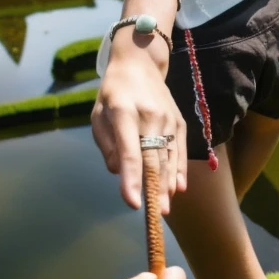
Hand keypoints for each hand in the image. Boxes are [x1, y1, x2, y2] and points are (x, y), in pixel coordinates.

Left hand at [91, 53, 187, 213]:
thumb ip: (106, 144)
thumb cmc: (113, 93)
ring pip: (169, 156)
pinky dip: (179, 169)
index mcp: (123, 112)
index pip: (129, 151)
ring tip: (165, 207)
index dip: (131, 179)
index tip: (131, 202)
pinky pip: (179, 149)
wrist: (139, 63)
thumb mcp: (98, 114)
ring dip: (168, 184)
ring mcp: (167, 118)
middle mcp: (149, 115)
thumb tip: (117, 171)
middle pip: (153, 158)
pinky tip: (178, 187)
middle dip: (154, 188)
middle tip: (154, 214)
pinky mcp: (178, 120)